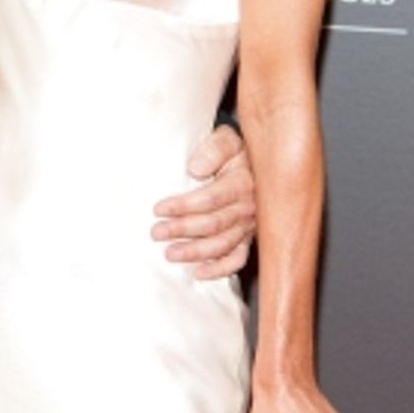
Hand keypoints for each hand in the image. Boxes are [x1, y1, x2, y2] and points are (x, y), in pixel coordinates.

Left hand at [151, 123, 254, 279]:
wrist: (256, 162)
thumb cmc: (235, 151)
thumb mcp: (226, 139)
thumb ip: (214, 149)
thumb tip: (196, 169)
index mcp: (243, 182)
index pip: (211, 198)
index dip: (184, 205)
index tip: (159, 209)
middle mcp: (248, 207)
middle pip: (214, 224)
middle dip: (182, 229)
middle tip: (156, 232)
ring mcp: (249, 225)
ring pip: (223, 244)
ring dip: (195, 252)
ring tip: (170, 253)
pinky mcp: (248, 238)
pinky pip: (237, 259)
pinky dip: (219, 270)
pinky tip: (198, 273)